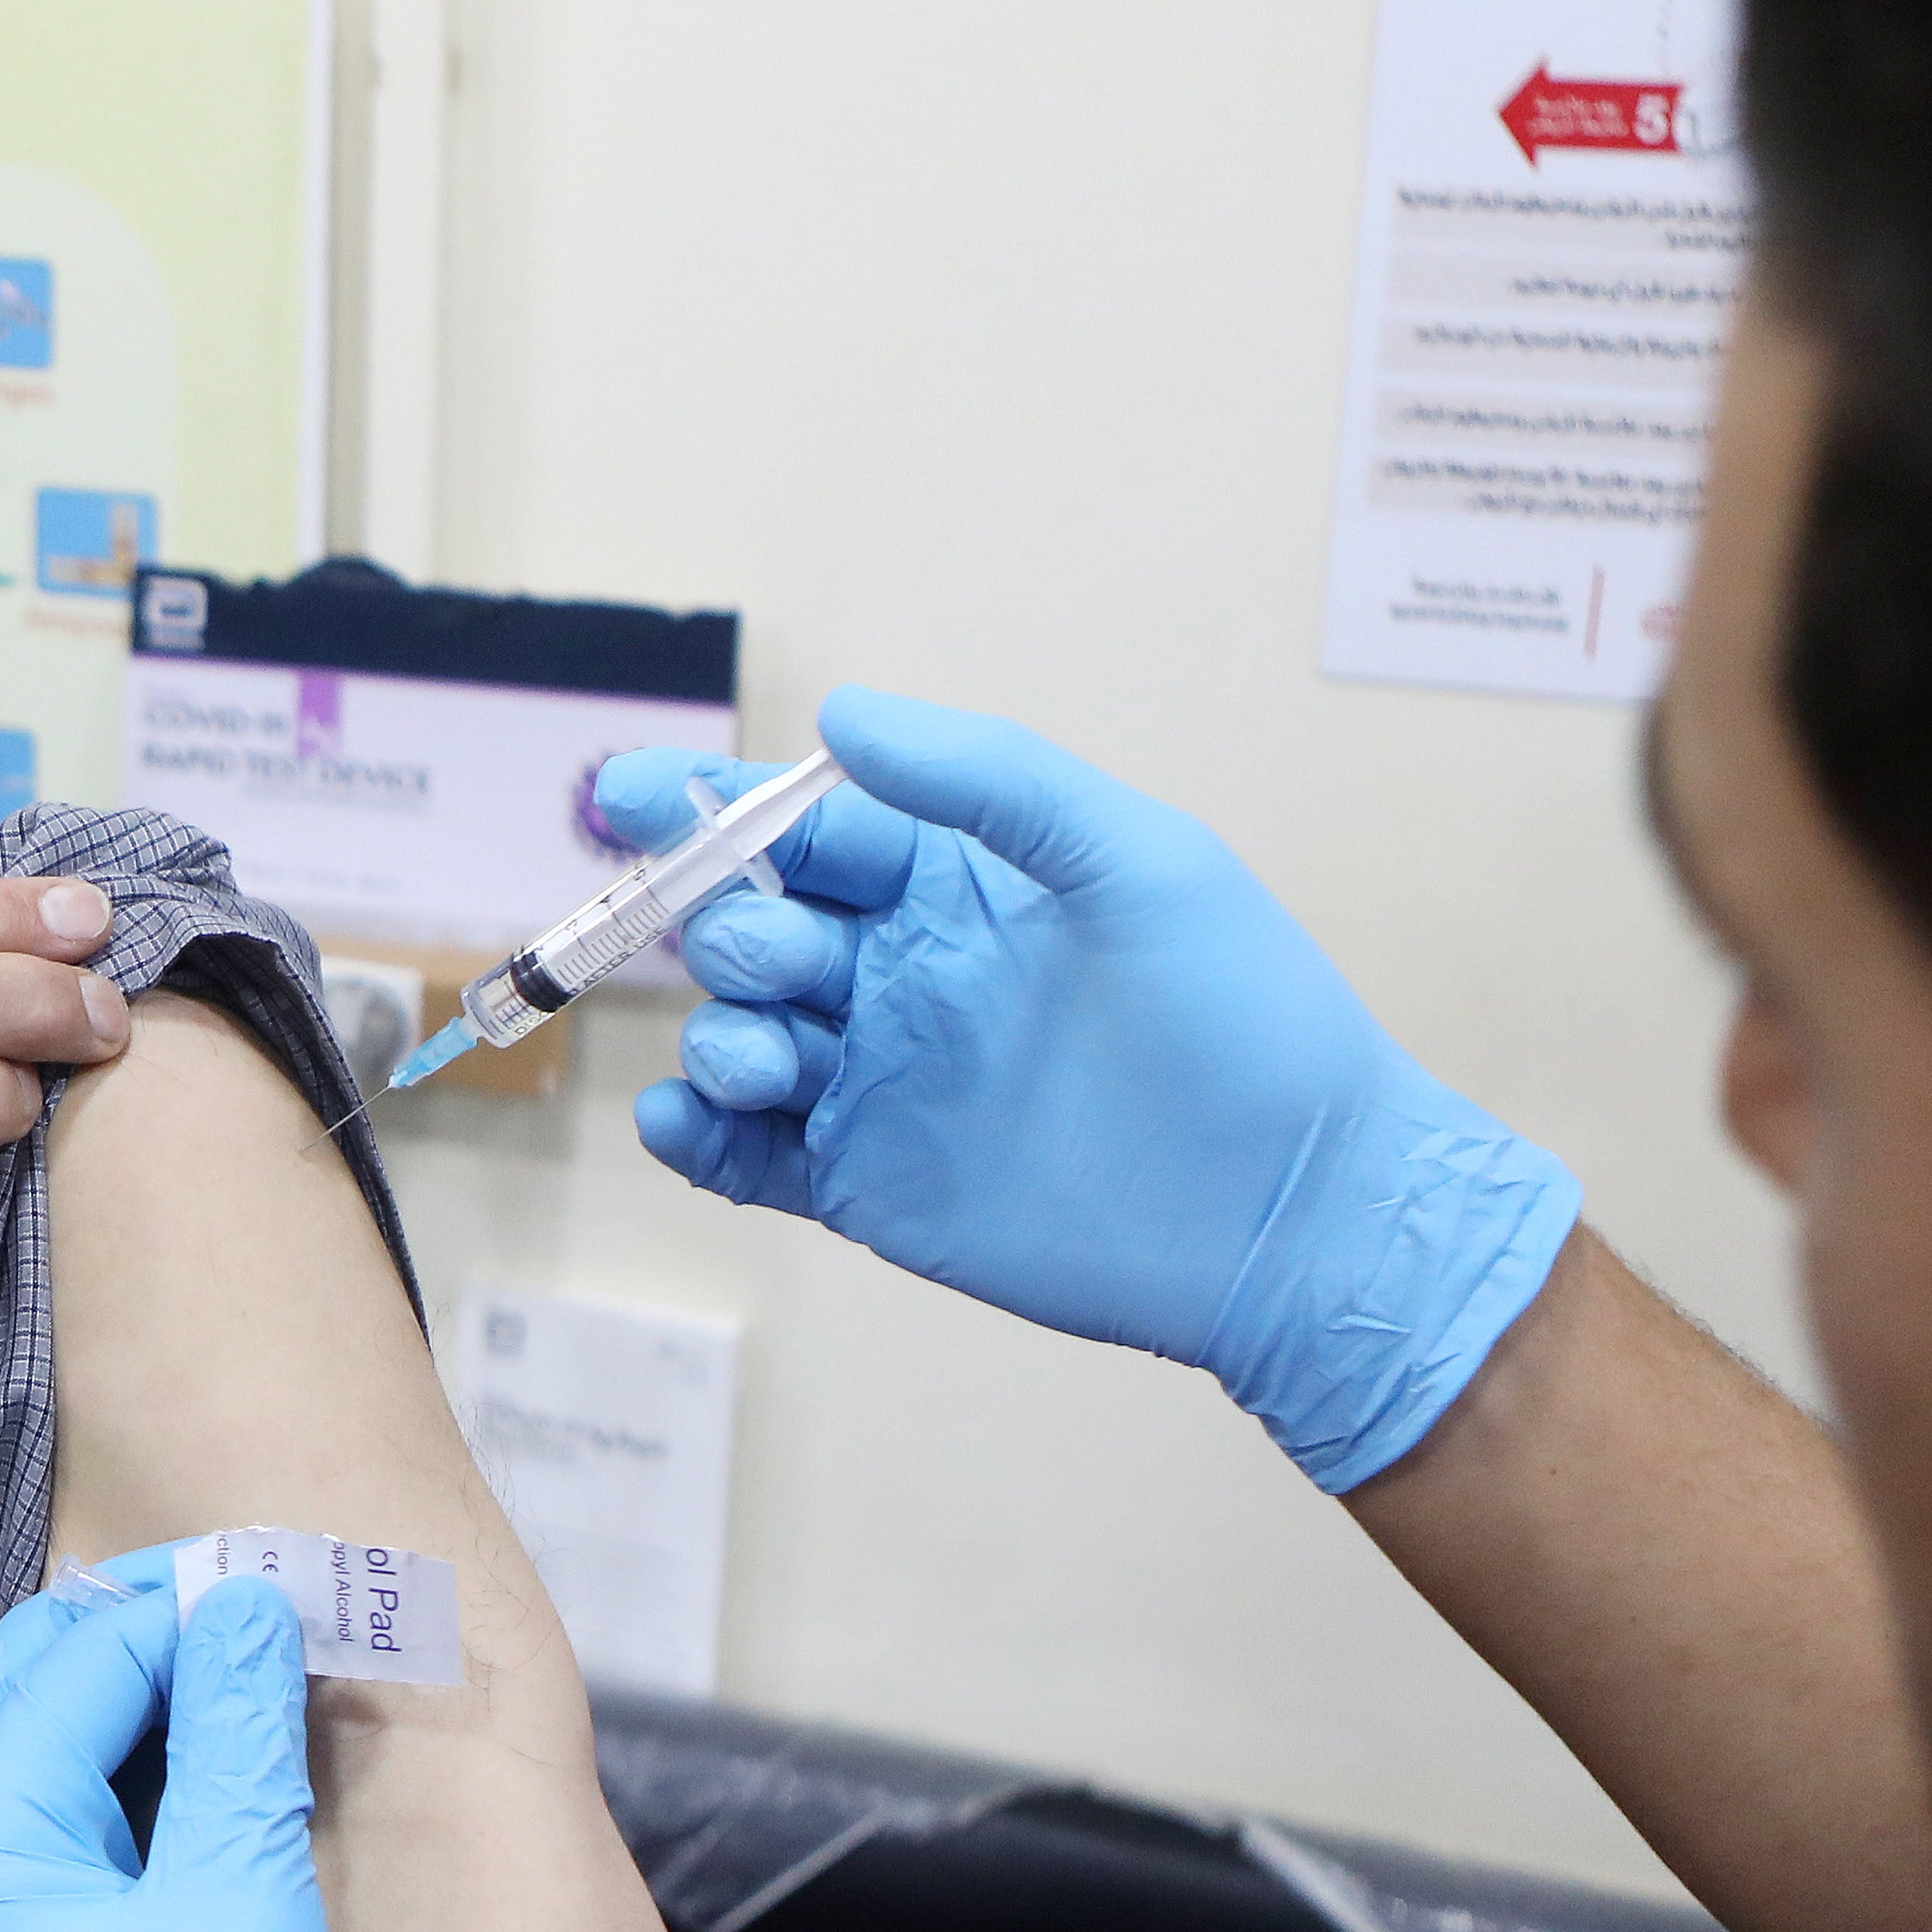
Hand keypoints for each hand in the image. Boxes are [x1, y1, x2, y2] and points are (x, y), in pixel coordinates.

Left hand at [0, 1559, 346, 1931]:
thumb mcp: (244, 1915)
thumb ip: (240, 1745)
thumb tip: (247, 1610)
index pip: (80, 1664)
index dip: (182, 1605)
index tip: (285, 1574)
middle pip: (36, 1684)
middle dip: (144, 1625)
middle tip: (259, 1596)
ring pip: (49, 1745)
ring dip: (142, 1690)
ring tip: (248, 1659)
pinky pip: (68, 1816)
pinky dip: (136, 1762)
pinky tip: (214, 1753)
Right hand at [599, 689, 1577, 1490]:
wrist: (1296, 1215)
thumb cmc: (1247, 1020)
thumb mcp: (1137, 859)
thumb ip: (989, 781)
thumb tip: (843, 715)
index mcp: (957, 886)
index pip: (804, 828)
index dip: (710, 803)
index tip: (635, 793)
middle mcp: (904, 976)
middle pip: (751, 925)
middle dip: (725, 923)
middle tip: (779, 956)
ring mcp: (882, 1084)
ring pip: (737, 1036)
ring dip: (719, 1033)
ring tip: (771, 1055)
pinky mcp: (870, 1186)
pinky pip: (745, 1157)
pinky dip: (693, 1136)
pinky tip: (683, 1121)